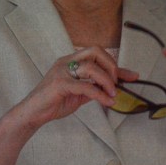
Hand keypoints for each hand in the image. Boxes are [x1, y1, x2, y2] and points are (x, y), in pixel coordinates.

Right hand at [18, 47, 138, 130]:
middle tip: (116, 84)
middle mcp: (66, 61)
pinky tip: (107, 101)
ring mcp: (62, 71)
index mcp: (71, 60)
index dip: (117, 65)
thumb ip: (93, 87)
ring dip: (107, 81)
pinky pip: (85, 86)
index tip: (133, 76)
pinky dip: (100, 94)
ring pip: (91, 67)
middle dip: (111, 66)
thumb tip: (114, 88)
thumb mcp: (78, 93)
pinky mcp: (59, 84)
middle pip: (95, 51)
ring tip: (112, 94)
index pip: (98, 54)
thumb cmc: (54, 102)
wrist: (32, 113)